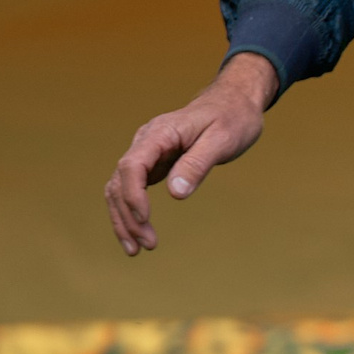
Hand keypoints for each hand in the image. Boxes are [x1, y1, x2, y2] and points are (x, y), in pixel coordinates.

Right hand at [106, 52, 277, 255]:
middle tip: (147, 246)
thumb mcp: (222, 140)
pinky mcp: (153, 164)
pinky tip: (137, 234)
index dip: (133, 194)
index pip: (132, 165)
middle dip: (128, 215)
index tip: (144, 220)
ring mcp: (147, 154)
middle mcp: (146, 142)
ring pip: (119, 188)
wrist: (233, 103)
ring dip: (124, 219)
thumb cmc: (231, 118)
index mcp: (159, 133)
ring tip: (137, 250)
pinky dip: (131, 212)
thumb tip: (175, 193)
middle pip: (120, 181)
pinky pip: (132, 189)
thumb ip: (198, 164)